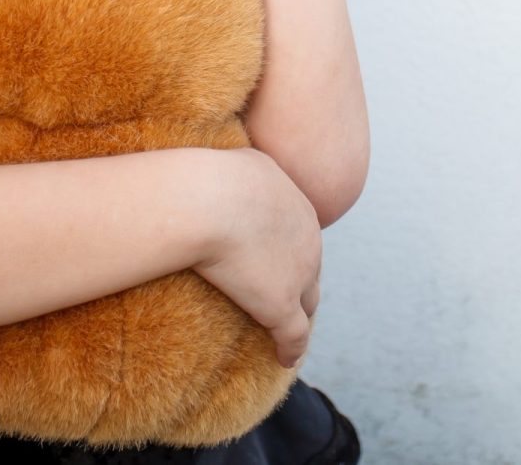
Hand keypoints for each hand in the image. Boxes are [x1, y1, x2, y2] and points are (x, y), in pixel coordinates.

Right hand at [191, 148, 322, 368]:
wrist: (210, 200)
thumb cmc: (211, 176)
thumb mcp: (236, 161)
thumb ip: (241, 170)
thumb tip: (225, 168)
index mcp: (297, 206)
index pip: (300, 236)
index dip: (291, 251)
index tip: (276, 261)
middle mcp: (308, 241)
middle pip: (310, 269)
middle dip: (302, 283)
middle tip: (287, 297)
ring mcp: (298, 275)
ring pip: (306, 304)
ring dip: (299, 317)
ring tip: (289, 334)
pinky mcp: (281, 305)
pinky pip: (294, 335)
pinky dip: (291, 349)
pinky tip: (284, 359)